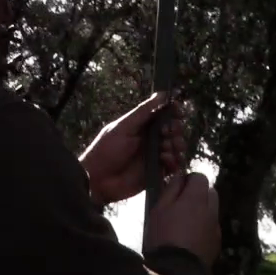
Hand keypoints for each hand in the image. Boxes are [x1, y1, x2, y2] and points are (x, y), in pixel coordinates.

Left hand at [79, 92, 188, 206]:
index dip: (173, 111)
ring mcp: (155, 156)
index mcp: (143, 125)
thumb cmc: (106, 150)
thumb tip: (162, 93)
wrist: (97, 180)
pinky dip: (174, 161)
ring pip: (176, 147)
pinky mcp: (157, 172)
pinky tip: (164, 159)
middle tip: (168, 132)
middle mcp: (151, 139)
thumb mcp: (123, 127)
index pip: (164, 114)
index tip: (177, 110)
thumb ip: (143, 111)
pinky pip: (174, 166)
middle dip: (176, 129)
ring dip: (176, 145)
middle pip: (174, 130)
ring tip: (165, 147)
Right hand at [144, 170, 219, 265]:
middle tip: (180, 205)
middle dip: (198, 194)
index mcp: (196, 199)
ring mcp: (216, 227)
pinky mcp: (217, 243)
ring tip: (184, 224)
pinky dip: (204, 227)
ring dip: (202, 211)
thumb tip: (179, 176)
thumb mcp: (159, 209)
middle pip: (210, 192)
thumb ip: (171, 189)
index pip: (200, 177)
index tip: (177, 189)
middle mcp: (211, 210)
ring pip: (212, 210)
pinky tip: (189, 239)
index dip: (189, 180)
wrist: (178, 271)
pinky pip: (212, 227)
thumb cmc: (163, 236)